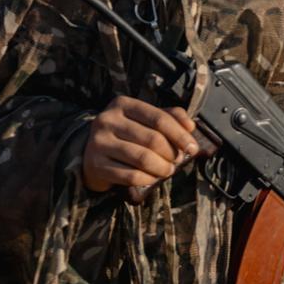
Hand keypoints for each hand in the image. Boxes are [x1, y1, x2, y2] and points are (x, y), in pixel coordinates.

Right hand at [82, 94, 209, 199]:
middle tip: (178, 160)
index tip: (193, 148)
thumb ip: (170, 117)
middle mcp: (107, 120)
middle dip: (172, 153)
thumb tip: (190, 127)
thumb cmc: (127, 134)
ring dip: (162, 168)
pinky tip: (153, 177)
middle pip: (153, 139)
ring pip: (143, 159)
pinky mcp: (96, 165)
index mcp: (123, 104)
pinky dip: (148, 179)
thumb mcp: (145, 119)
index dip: (180, 135)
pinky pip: (130, 176)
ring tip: (168, 170)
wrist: (91, 152)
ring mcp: (98, 143)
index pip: (159, 118)